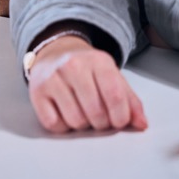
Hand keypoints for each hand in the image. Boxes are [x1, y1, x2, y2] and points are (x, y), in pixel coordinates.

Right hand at [27, 35, 146, 132]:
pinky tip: (64, 113)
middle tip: (99, 117)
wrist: (54, 53)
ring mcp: (53, 78)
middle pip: (96, 112)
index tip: (119, 121)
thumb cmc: (87, 70)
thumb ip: (130, 101)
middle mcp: (73, 66)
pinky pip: (54, 123)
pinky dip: (62, 126)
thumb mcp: (112, 77)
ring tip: (81, 112)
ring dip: (82, 125)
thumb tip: (141, 124)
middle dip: (101, 123)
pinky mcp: (36, 91)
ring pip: (75, 121)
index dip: (121, 117)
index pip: (115, 96)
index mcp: (98, 61)